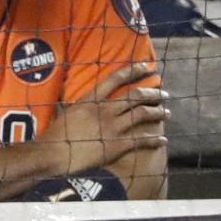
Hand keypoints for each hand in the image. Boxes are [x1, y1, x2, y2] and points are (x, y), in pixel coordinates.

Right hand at [39, 63, 168, 174]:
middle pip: (135, 96)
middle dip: (153, 93)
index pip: (114, 79)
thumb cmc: (55, 134)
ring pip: (142, 115)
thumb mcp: (67, 112)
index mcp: (90, 99)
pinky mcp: (118, 145)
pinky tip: (163, 140)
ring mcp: (112, 127)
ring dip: (158, 113)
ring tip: (167, 113)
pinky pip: (142, 140)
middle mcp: (104, 109)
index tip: (145, 66)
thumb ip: (80, 107)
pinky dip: (155, 139)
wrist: (54, 154)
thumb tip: (82, 103)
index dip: (132, 71)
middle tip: (163, 94)